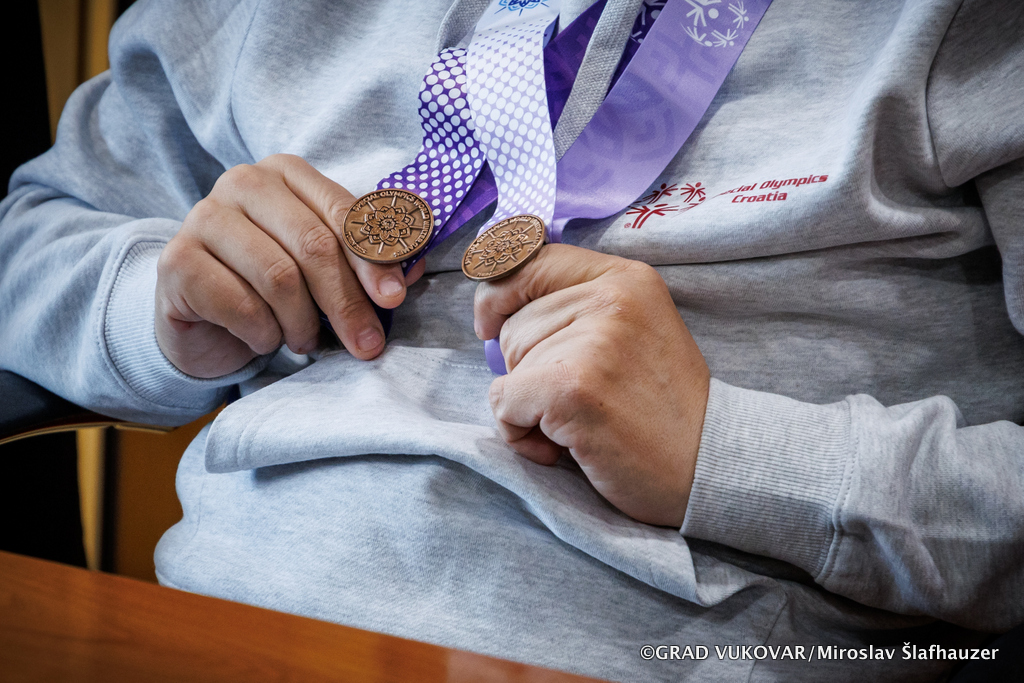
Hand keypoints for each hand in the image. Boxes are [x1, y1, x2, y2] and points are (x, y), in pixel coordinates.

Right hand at [156, 154, 424, 377]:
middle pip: (313, 245)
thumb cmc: (273, 287)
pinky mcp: (176, 261)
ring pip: (278, 278)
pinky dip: (264, 334)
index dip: (374, 259)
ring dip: (302, 324)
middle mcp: (243, 183)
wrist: (204, 319)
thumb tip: (415, 269)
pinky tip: (264, 339)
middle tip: (366, 344)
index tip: (394, 300)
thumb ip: (367, 261)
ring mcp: (203, 217)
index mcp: (287, 173)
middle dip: (347, 302)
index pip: (343, 213)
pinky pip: (240, 306)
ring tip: (304, 340)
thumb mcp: (325, 271)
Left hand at [474, 245, 709, 526]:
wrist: (709, 467)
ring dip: (526, 403)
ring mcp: (591, 342)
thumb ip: (576, 308)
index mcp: (626, 278)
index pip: (530, 259)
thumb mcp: (633, 331)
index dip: (499, 293)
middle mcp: (611, 298)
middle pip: (512, 321)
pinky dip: (520, 435)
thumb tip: (492, 311)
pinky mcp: (570, 387)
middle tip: (578, 398)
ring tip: (578, 423)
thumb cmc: (662, 409)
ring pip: (505, 363)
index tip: (491, 322)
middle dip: (524, 365)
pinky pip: (503, 403)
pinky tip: (565, 446)